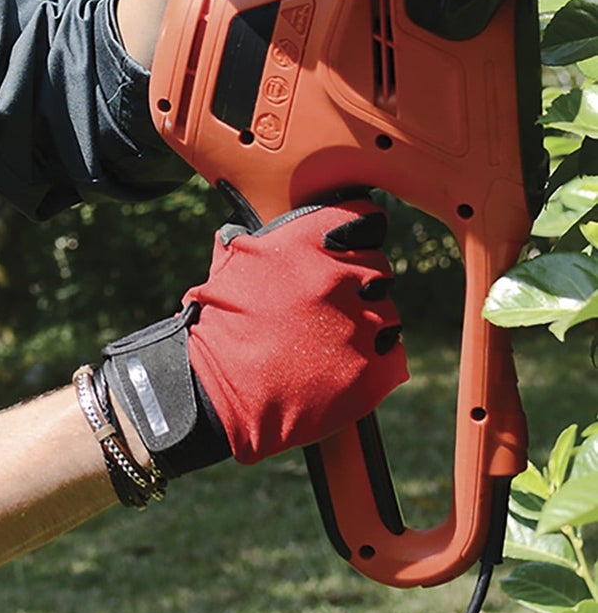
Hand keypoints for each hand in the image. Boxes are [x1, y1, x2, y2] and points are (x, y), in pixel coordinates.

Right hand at [102, 195, 406, 475]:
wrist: (222, 394)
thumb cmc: (220, 326)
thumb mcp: (231, 265)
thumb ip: (258, 241)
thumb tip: (253, 229)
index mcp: (306, 244)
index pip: (364, 218)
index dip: (358, 230)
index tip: (351, 242)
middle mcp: (340, 278)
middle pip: (377, 267)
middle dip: (358, 281)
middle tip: (330, 301)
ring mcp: (362, 325)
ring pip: (387, 312)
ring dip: (366, 321)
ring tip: (330, 338)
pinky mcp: (375, 371)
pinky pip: (393, 354)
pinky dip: (375, 359)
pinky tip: (342, 363)